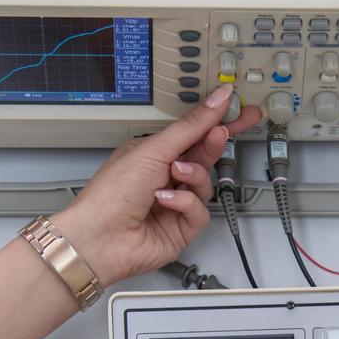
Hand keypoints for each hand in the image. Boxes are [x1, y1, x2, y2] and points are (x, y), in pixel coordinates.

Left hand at [53, 85, 262, 287]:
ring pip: (205, 183)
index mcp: (153, 154)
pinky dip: (185, 203)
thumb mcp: (153, 149)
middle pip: (202, 155)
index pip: (192, 133)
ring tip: (175, 174)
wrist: (100, 238)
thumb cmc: (111, 193)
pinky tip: (166, 202)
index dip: (216, 121)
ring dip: (193, 176)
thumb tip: (217, 100)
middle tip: (222, 132)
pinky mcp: (181, 229)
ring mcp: (174, 204)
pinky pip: (200, 210)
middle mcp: (164, 177)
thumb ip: (191, 126)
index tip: (238, 109)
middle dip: (213, 144)